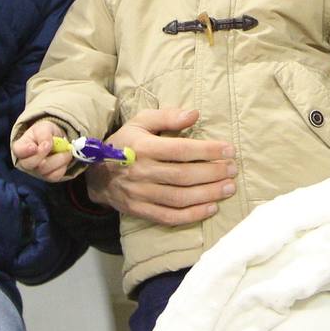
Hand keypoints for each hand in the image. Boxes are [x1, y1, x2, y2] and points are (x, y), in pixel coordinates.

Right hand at [10, 119, 70, 180]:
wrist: (55, 141)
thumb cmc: (44, 134)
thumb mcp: (43, 127)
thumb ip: (44, 134)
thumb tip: (47, 143)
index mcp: (20, 148)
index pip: (18, 151)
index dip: (25, 150)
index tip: (34, 147)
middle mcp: (25, 162)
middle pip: (30, 164)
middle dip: (42, 154)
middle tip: (50, 145)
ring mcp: (36, 171)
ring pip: (44, 170)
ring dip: (58, 159)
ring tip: (65, 150)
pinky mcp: (47, 177)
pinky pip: (55, 175)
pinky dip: (63, 166)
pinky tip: (64, 158)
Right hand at [84, 108, 235, 225]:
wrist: (96, 174)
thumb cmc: (125, 143)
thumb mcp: (140, 122)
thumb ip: (167, 116)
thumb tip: (194, 113)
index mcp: (143, 148)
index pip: (180, 150)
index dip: (207, 150)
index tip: (229, 150)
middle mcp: (141, 172)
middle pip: (184, 175)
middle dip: (213, 173)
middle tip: (233, 170)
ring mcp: (140, 194)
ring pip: (179, 197)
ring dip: (208, 194)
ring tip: (229, 188)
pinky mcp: (140, 211)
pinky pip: (169, 217)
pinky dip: (192, 215)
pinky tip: (211, 208)